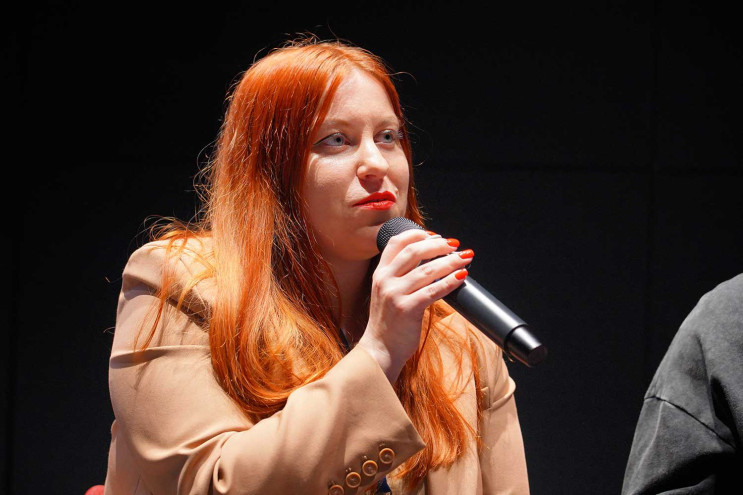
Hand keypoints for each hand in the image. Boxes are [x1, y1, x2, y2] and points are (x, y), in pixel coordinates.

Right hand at [357, 229, 473, 381]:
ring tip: (465, 258)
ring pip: (428, 270)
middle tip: (455, 244)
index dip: (416, 234)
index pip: (396, 242)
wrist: (380, 350)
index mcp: (380, 273)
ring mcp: (395, 294)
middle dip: (438, 245)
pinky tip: (461, 277)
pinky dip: (450, 281)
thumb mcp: (387, 293)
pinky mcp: (407, 309)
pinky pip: (434, 290)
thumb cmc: (388, 323)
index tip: (434, 235)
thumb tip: (430, 261)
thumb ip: (401, 276)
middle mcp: (385, 281)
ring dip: (450, 262)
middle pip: (414, 251)